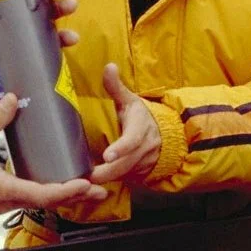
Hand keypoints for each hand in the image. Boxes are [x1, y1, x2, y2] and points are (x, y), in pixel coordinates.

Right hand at [0, 94, 107, 214]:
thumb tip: (13, 98)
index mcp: (3, 190)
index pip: (44, 195)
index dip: (68, 190)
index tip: (87, 184)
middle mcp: (3, 201)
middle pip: (46, 203)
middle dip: (74, 196)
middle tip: (98, 189)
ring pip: (36, 202)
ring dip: (60, 195)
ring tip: (80, 187)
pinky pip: (24, 199)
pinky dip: (43, 193)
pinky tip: (48, 182)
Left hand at [89, 63, 161, 186]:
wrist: (167, 136)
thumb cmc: (141, 116)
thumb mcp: (130, 100)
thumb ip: (116, 86)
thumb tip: (109, 66)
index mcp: (140, 129)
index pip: (132, 140)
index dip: (121, 148)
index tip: (107, 155)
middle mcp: (143, 149)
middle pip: (125, 165)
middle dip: (106, 172)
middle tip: (86, 177)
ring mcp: (142, 164)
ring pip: (123, 175)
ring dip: (105, 180)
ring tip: (84, 183)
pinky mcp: (139, 174)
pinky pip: (123, 180)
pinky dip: (110, 183)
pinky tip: (91, 185)